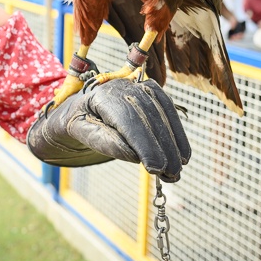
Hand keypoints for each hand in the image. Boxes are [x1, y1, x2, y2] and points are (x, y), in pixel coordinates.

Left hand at [28, 78, 191, 181]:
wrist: (77, 108)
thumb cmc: (77, 123)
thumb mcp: (81, 134)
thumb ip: (105, 142)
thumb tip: (136, 156)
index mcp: (99, 94)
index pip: (126, 118)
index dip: (143, 143)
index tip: (155, 167)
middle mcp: (121, 86)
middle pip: (148, 115)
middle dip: (162, 147)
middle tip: (171, 175)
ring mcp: (137, 85)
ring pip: (162, 111)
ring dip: (173, 142)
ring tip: (177, 170)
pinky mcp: (150, 91)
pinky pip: (167, 109)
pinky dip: (177, 132)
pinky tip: (183, 153)